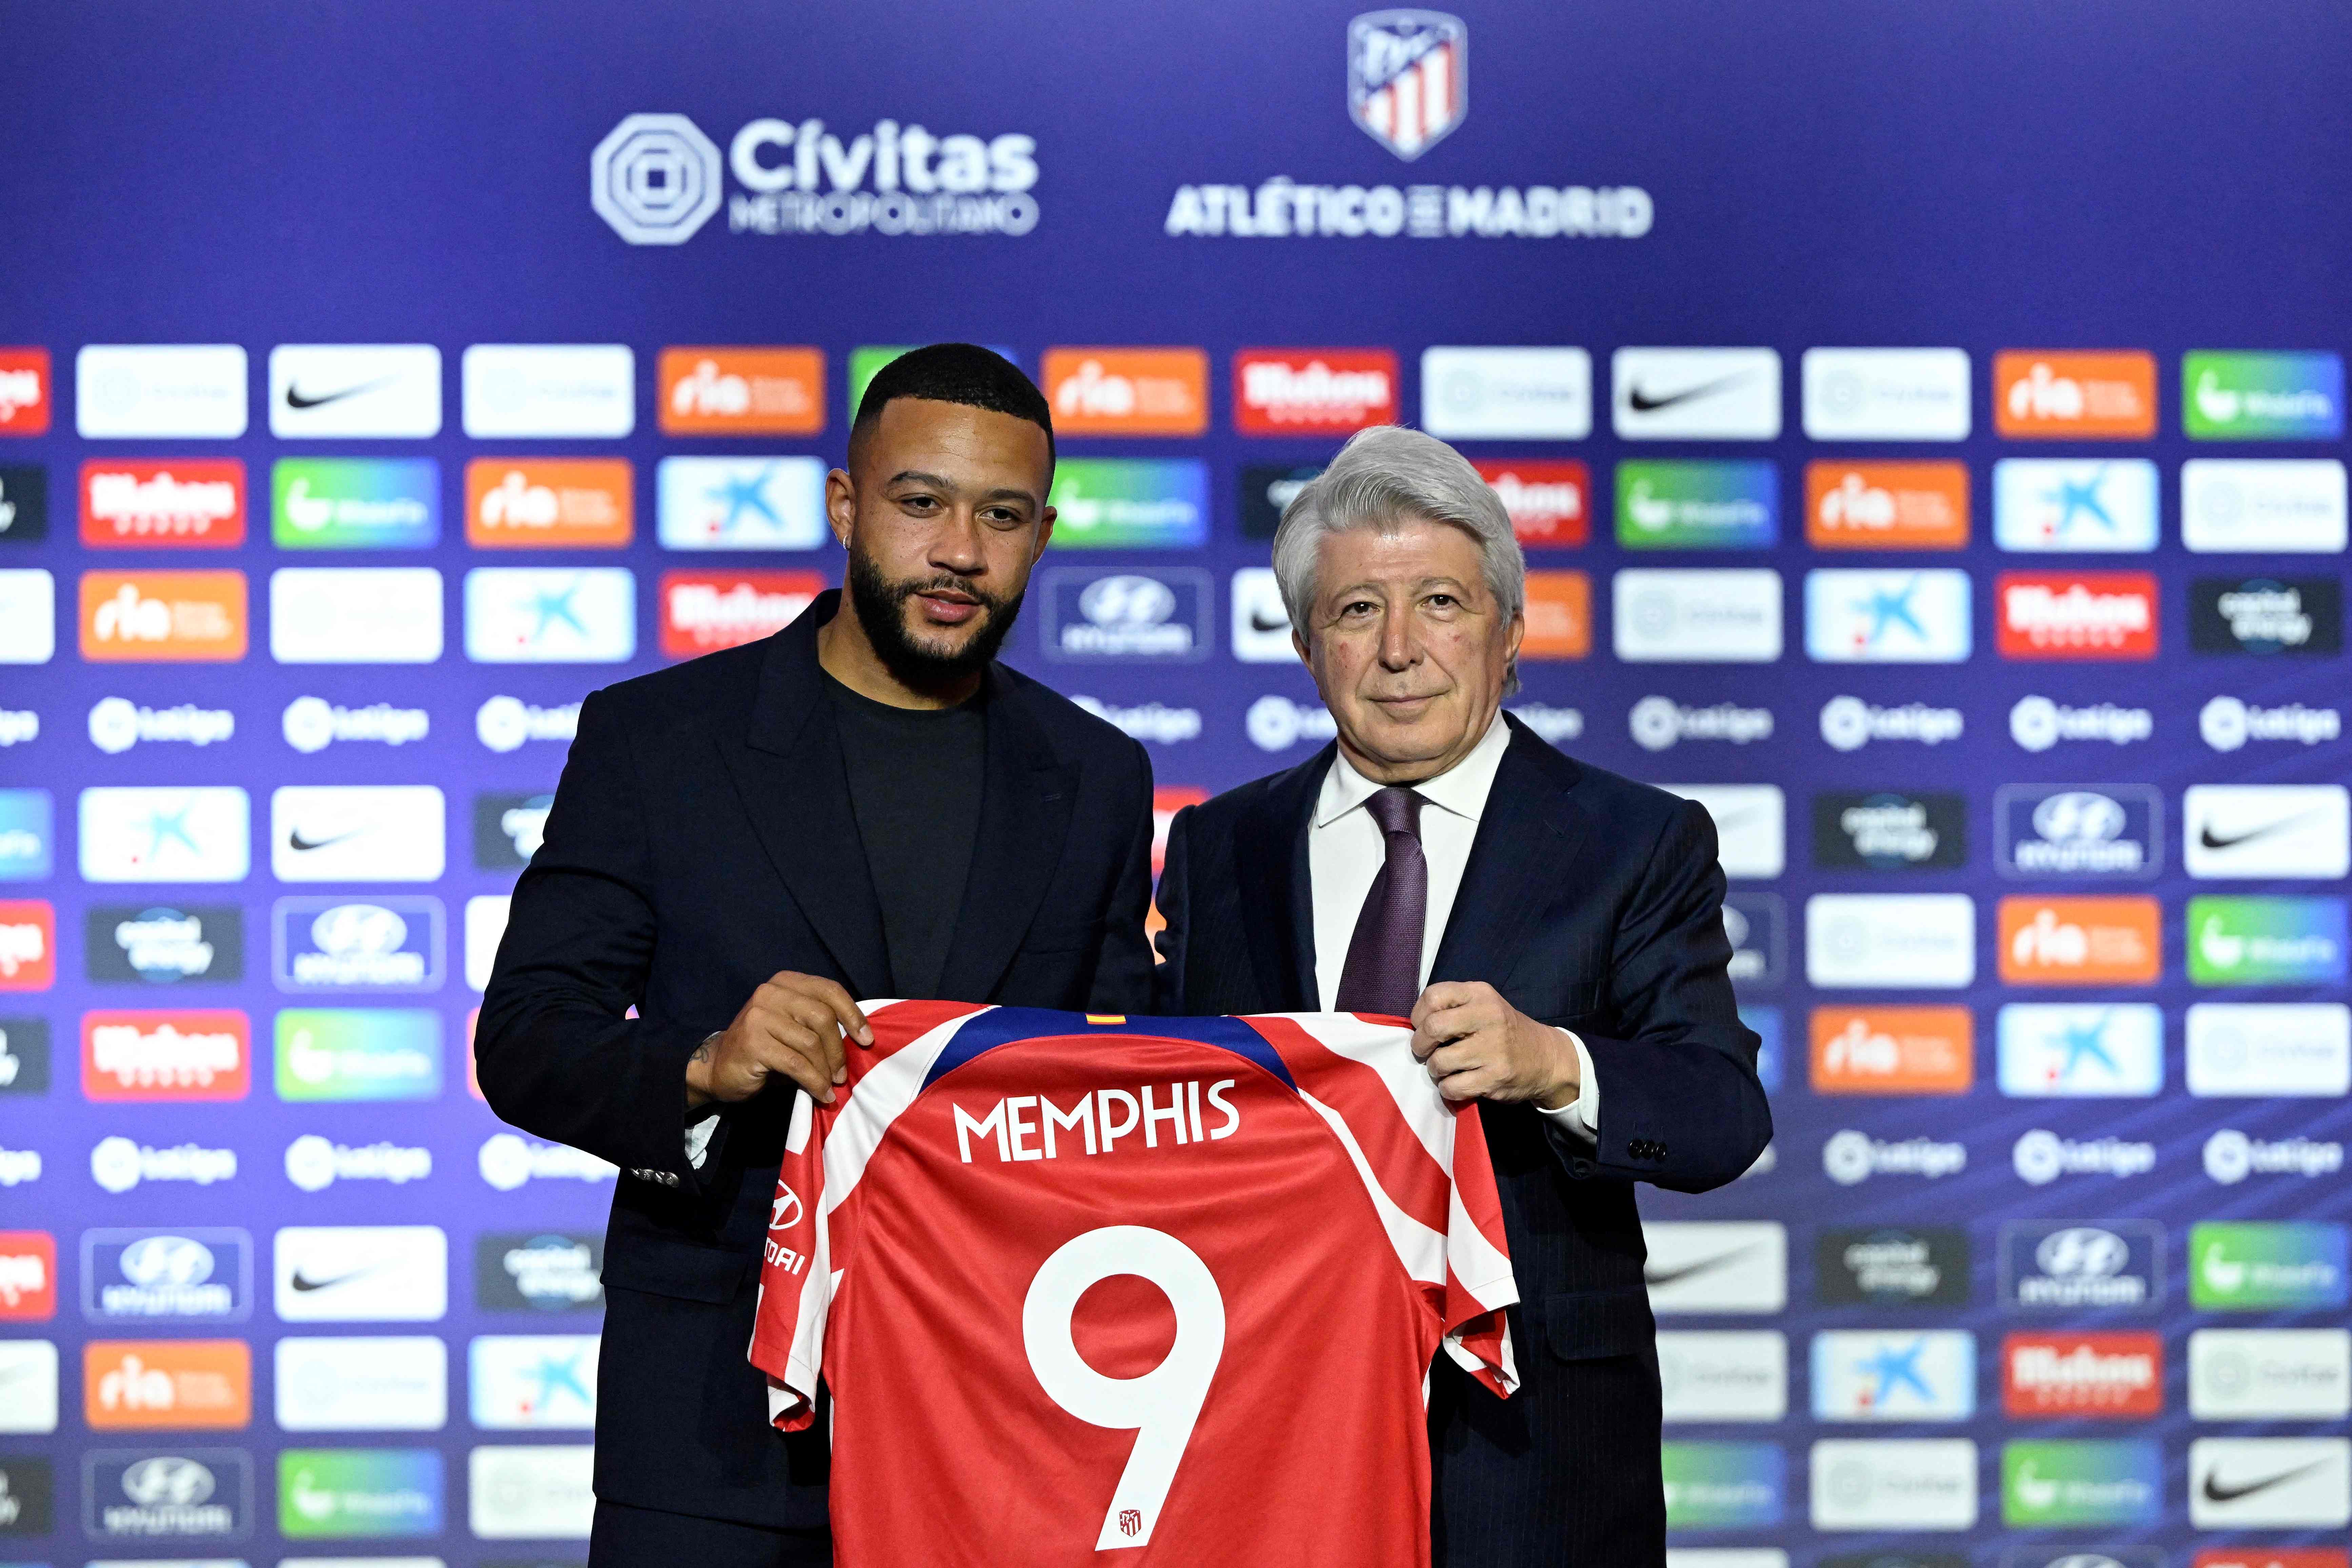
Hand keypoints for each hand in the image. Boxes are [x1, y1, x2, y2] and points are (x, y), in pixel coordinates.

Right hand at [686, 972, 872, 1108]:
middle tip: (842, 1074)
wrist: (719, 1068)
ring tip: (830, 1085)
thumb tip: (860, 1040)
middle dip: (838, 1049)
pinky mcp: (753, 1042)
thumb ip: (820, 1026)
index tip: (866, 1039)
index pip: (829, 990)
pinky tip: (821, 1093)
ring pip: (811, 1042)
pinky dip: (814, 1081)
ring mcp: (759, 1015)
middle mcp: (771, 992)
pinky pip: (796, 1063)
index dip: (853, 1015)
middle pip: (823, 1016)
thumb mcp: (795, 1029)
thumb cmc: (766, 1049)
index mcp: (785, 982)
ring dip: (826, 1069)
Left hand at [1409, 981, 1579, 1107]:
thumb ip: (1451, 1007)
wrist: (1545, 1058)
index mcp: (1480, 994)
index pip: (1433, 996)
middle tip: (1425, 1051)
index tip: (1422, 1027)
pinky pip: (1452, 1087)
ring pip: (1439, 1061)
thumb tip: (1414, 1027)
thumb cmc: (1502, 1031)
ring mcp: (1493, 1048)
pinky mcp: (1495, 1077)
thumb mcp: (1482, 1005)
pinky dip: (1448, 1088)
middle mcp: (1489, 1017)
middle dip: (1420, 1044)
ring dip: (1435, 1069)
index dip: (1418, 1015)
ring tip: (1445, 1068)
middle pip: (1433, 1027)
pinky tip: (1458, 1082)